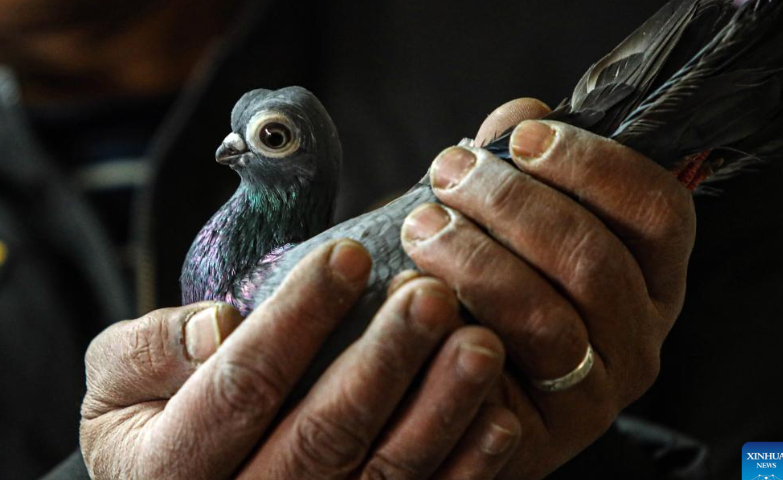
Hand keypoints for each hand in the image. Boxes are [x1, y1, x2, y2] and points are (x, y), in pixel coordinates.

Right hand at [80, 239, 520, 479]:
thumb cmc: (149, 420)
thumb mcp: (116, 382)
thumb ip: (149, 350)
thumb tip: (218, 326)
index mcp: (172, 467)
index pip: (243, 384)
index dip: (297, 316)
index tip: (348, 254)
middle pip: (324, 435)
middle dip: (383, 361)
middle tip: (431, 296)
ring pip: (382, 475)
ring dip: (439, 410)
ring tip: (480, 344)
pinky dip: (466, 468)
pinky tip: (500, 417)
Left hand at [401, 99, 695, 477]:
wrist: (457, 385)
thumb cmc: (493, 287)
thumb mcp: (515, 223)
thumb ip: (525, 167)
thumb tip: (523, 112)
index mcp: (651, 279)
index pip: (659, 211)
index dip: (594, 164)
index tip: (524, 137)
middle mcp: (637, 338)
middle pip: (593, 259)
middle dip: (512, 203)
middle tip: (449, 172)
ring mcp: (594, 394)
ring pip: (547, 318)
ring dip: (475, 258)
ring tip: (422, 224)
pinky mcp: (538, 435)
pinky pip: (496, 371)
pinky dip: (451, 320)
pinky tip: (412, 287)